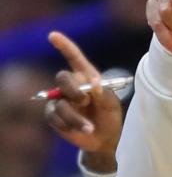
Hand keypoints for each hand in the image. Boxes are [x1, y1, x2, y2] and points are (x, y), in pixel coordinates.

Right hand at [43, 30, 122, 165]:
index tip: (53, 36)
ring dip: (75, 117)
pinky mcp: (54, 115)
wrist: (105, 140)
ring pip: (59, 103)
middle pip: (62, 78)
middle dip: (73, 90)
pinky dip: (69, 125)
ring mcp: (60, 100)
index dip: (64, 46)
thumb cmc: (110, 118)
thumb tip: (94, 83)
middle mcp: (71, 86)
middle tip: (85, 101)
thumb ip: (104, 93)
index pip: (74, 58)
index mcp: (86, 77)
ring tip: (90, 127)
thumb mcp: (112, 106)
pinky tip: (82, 129)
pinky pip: (55, 117)